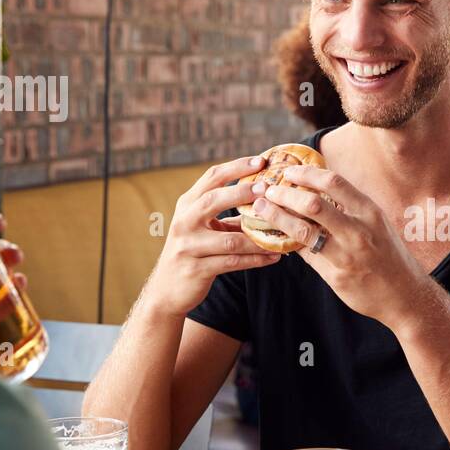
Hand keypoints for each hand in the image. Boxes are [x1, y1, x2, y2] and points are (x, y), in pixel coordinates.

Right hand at [142, 156, 285, 317]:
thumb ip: (225, 212)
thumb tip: (264, 198)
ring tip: (283, 231)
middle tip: (268, 187)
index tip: (262, 160)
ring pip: (230, 239)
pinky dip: (256, 259)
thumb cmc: (193, 251)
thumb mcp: (202, 226)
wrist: (167, 290)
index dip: (236, 167)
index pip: (211, 177)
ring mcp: (188, 246)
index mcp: (187, 204)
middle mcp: (184, 221)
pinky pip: (233, 262)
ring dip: (259, 236)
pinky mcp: (197, 269)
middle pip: (213, 200)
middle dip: (242, 192)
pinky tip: (274, 256)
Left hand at [253, 164, 427, 328]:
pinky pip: (305, 255)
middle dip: (285, 193)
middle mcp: (359, 231)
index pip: (333, 182)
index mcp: (369, 212)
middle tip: (268, 191)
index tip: (288, 171)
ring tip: (263, 209)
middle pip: (313, 204)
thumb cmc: (389, 255)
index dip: (306, 173)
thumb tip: (313, 195)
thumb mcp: (376, 225)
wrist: (405, 295)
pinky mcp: (336, 276)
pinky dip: (288, 243)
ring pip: (302, 231)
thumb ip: (349, 211)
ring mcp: (347, 255)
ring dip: (277, 217)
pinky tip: (275, 237)